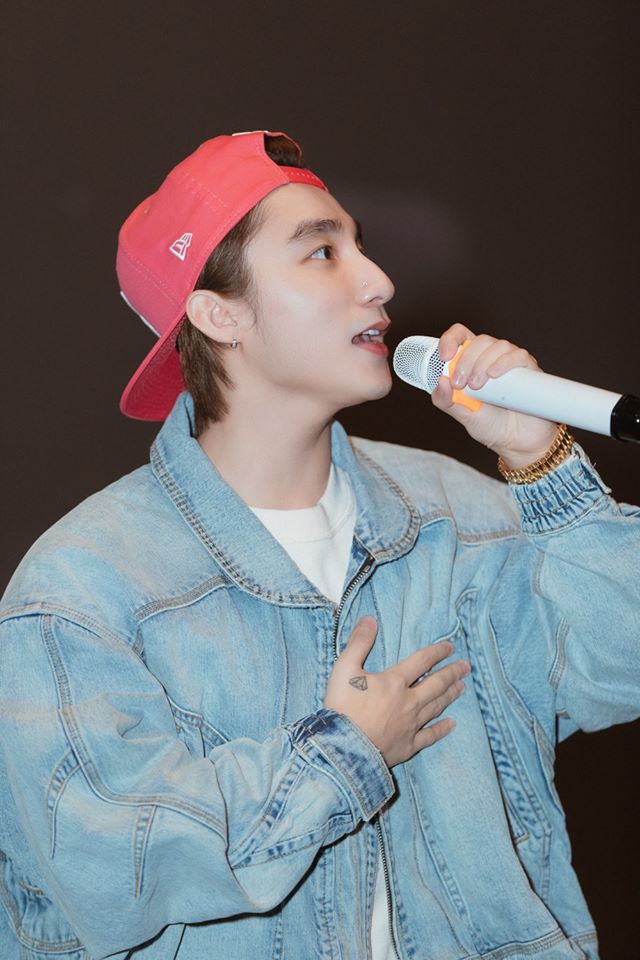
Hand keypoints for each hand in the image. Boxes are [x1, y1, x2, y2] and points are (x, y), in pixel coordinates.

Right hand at [324, 616, 468, 767]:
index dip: (437, 652)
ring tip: (462, 687)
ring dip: (450, 695)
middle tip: (466, 667)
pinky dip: (442, 729)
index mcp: (394, 681)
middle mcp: (409, 701)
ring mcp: (411, 725)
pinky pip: (430, 735)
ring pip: (436, 706)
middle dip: (452, 673)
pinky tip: (452, 724)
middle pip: (436, 684)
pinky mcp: (408, 745)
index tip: (450, 647)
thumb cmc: (342, 706)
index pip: (421, 661)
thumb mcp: (344, 668)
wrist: (342, 748)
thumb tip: (370, 619)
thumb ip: (358, 642)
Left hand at [432, 324, 557, 468]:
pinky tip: (494, 375)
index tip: (445, 357)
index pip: (461, 337)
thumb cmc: (492, 427)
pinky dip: (504, 362)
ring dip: (482, 362)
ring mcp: (511, 364)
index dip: (451, 339)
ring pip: (497, 345)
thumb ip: (446, 401)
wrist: (519, 443)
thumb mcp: (462, 416)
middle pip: (479, 341)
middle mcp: (492, 360)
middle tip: (461, 384)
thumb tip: (440, 381)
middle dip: (466, 360)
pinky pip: (518, 355)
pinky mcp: (529, 370)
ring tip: (478, 387)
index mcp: (472, 364)